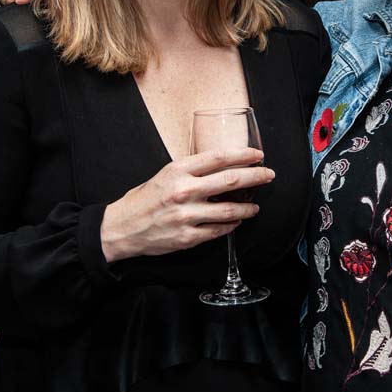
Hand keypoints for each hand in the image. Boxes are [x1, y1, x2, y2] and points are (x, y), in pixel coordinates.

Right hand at [99, 147, 272, 261]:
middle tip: (269, 175)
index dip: (243, 154)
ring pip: (230, 210)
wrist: (122, 228)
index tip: (258, 155)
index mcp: (178, 170)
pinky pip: (219, 230)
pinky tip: (237, 221)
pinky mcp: (188, 237)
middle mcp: (184, 191)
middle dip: (256, 176)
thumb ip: (192, 170)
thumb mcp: (165, 174)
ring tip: (255, 206)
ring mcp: (187, 216)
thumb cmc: (145, 199)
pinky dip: (232, 225)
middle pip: (231, 180)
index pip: (219, 157)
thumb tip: (223, 166)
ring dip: (248, 207)